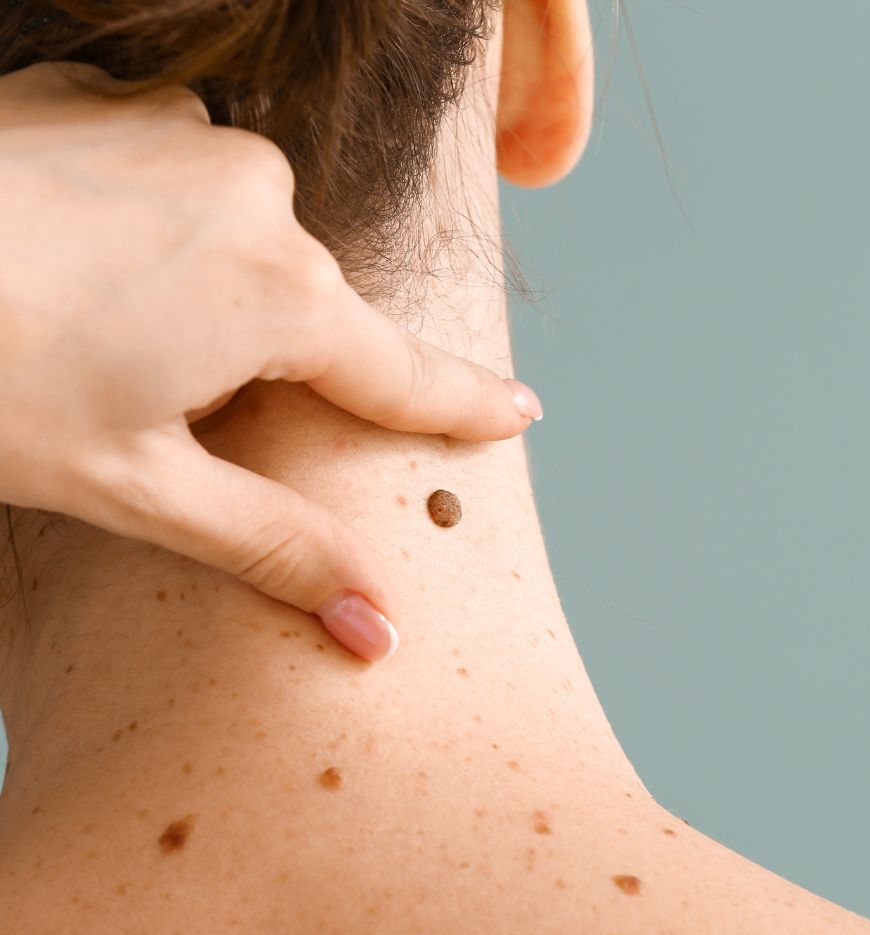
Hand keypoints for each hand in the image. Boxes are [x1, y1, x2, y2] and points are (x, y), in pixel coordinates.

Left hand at [0, 61, 542, 660]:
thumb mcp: (138, 485)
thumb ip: (273, 548)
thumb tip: (377, 626)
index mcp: (278, 296)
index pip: (403, 373)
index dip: (466, 404)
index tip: (520, 410)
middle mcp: (257, 195)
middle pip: (305, 309)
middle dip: (263, 359)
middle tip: (156, 396)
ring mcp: (187, 130)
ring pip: (240, 240)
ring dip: (201, 290)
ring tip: (99, 329)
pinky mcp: (121, 96)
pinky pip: (179, 175)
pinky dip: (151, 225)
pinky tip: (72, 256)